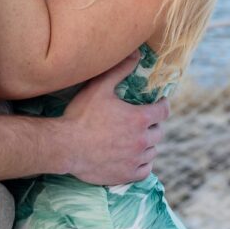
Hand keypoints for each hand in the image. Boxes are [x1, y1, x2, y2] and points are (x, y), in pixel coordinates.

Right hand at [62, 53, 168, 184]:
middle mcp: (142, 140)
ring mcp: (135, 159)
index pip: (163, 111)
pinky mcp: (126, 175)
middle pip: (159, 132)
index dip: (162, 105)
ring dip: (148, 144)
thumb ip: (120, 70)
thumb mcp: (100, 86)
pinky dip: (143, 163)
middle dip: (154, 125)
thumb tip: (137, 54)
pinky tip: (134, 157)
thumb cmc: (82, 115)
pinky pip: (145, 170)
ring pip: (152, 151)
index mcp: (139, 118)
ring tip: (137, 138)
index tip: (158, 103)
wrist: (65, 146)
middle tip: (143, 121)